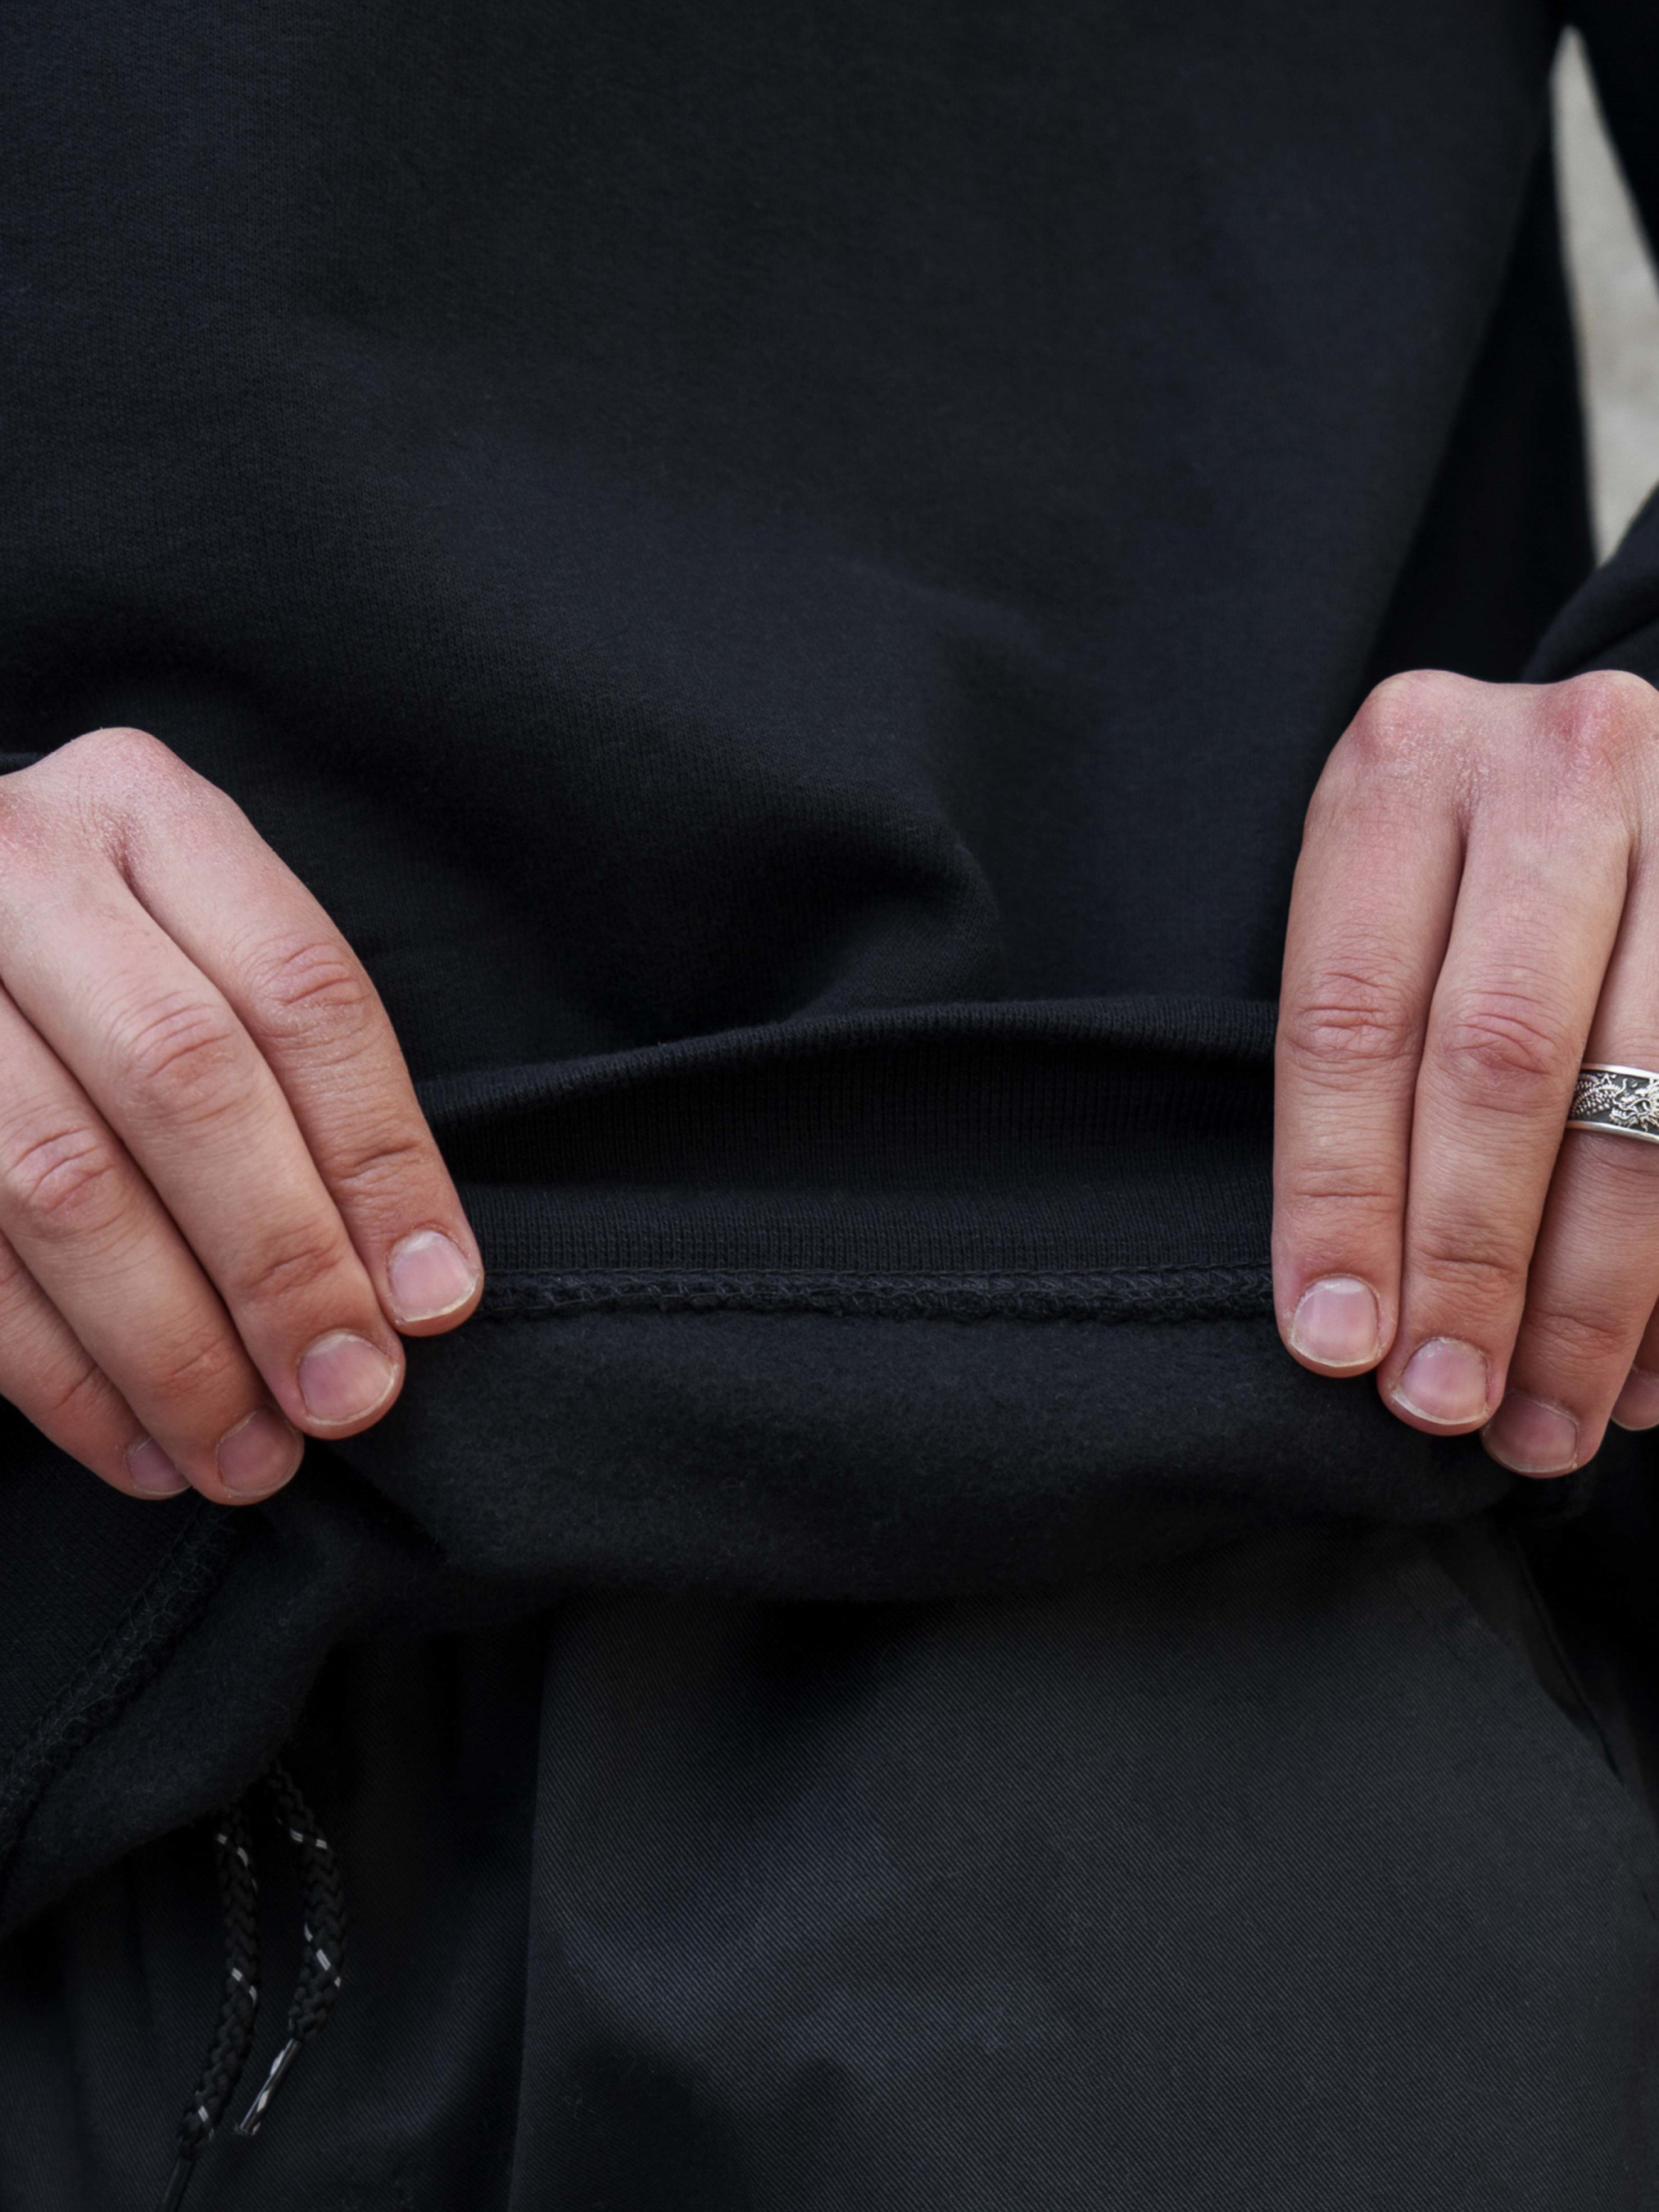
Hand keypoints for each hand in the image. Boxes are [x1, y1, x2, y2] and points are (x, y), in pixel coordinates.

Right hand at [0, 728, 481, 1503]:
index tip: (434, 1303)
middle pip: (186, 1081)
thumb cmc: (102, 964)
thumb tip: (411, 1288)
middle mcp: (20, 865)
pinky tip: (140, 1449)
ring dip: (170, 1353)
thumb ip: (294, 1077)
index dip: (381, 1161)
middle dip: (281, 1265)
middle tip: (348, 1397)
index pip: (301, 993)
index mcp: (148, 811)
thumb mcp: (201, 949)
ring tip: (249, 1457)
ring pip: (60, 1184)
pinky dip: (57, 1378)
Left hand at [1275, 667, 1658, 1475]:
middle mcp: (1559, 766)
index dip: (1340, 1196)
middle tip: (1446, 1402)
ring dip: (1594, 1292)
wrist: (1599, 775)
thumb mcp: (1381, 911)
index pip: (1350, 1015)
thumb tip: (1357, 1322)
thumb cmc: (1459, 871)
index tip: (1337, 1342)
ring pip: (1646, 1100)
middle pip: (1501, 1059)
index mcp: (1405, 763)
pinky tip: (1646, 1371)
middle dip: (1472, 1260)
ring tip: (1545, 1420)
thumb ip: (1366, 1068)